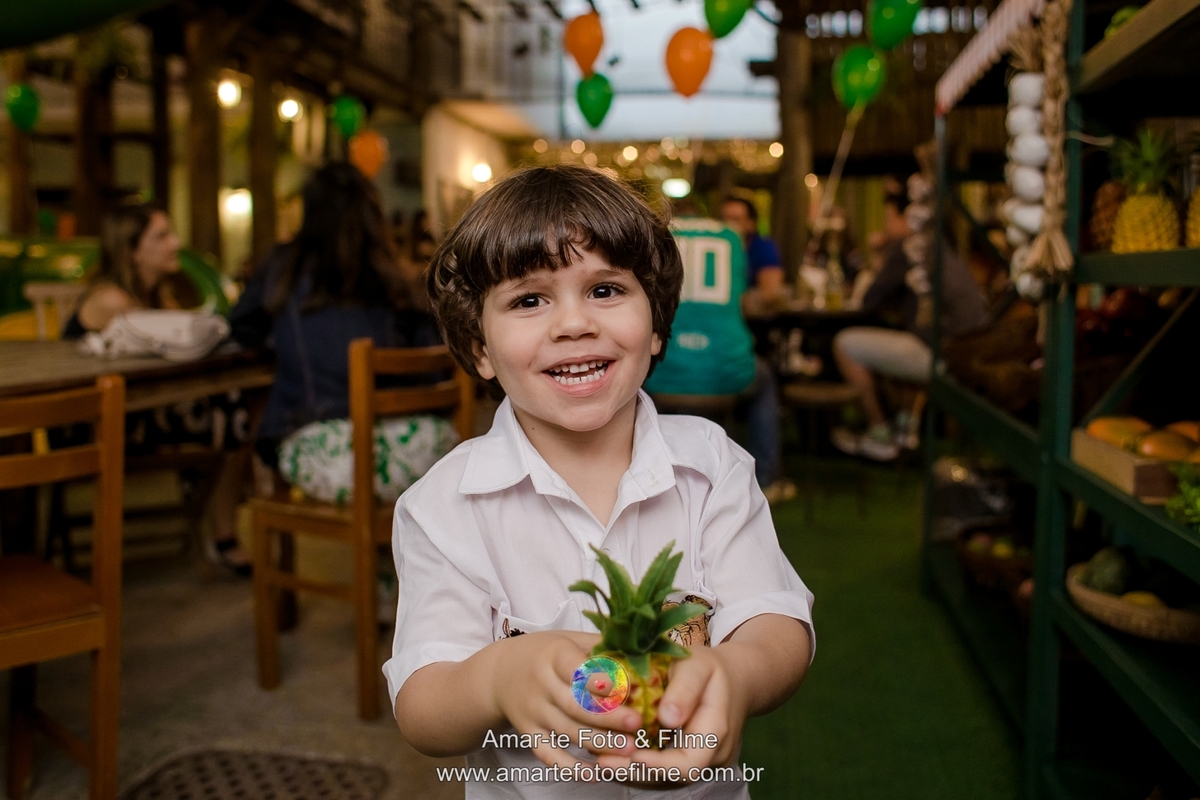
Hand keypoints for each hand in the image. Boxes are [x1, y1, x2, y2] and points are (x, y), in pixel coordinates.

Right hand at [488, 631, 642, 770]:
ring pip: (567, 732)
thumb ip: (601, 645)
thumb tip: (642, 649)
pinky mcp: (528, 734)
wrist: (498, 674)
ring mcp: (532, 712)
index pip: (577, 669)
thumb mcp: (568, 638)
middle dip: (608, 717)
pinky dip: (570, 767)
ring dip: (599, 744)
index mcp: (553, 655)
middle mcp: (540, 684)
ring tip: (630, 751)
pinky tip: (595, 774)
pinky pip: (548, 755)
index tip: (629, 688)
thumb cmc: (544, 654)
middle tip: (637, 725)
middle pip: (575, 705)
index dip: (601, 680)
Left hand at [597, 645, 747, 779]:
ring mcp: (701, 762)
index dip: (659, 765)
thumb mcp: (698, 666)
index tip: (632, 755)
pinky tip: (612, 757)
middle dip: (636, 772)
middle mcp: (712, 755)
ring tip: (601, 761)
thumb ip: (685, 689)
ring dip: (633, 773)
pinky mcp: (688, 760)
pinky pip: (664, 771)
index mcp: (716, 731)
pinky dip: (637, 767)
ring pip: (666, 778)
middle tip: (602, 762)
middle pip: (673, 777)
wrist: (734, 680)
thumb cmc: (710, 669)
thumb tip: (667, 719)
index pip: (689, 763)